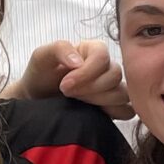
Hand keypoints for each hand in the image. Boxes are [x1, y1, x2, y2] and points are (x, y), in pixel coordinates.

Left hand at [15, 39, 131, 115]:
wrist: (36, 99)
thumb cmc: (40, 75)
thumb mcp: (42, 56)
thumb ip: (59, 49)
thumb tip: (78, 62)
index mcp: (93, 49)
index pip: (102, 56)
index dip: (86, 72)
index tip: (64, 85)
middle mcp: (106, 66)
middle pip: (114, 76)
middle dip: (90, 88)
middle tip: (68, 94)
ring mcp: (112, 87)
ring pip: (122, 93)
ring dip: (99, 101)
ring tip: (78, 103)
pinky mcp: (113, 106)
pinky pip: (127, 110)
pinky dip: (114, 113)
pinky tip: (93, 114)